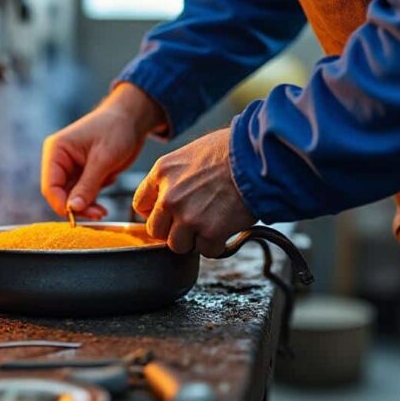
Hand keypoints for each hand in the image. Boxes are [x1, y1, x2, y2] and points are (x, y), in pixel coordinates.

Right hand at [41, 83, 166, 218]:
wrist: (131, 120)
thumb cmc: (116, 129)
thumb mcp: (103, 159)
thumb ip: (87, 185)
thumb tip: (73, 209)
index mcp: (56, 151)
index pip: (50, 186)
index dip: (61, 204)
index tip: (77, 215)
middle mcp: (59, 160)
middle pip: (59, 194)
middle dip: (77, 207)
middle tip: (97, 215)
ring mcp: (71, 169)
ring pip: (72, 198)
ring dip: (86, 206)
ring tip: (102, 211)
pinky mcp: (83, 174)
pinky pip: (82, 195)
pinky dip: (92, 202)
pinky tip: (103, 204)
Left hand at [133, 128, 255, 256]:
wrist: (259, 156)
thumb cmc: (232, 150)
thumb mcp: (191, 153)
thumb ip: (175, 177)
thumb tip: (172, 194)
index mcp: (162, 173)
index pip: (140, 205)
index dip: (155, 213)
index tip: (168, 214)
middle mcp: (170, 196)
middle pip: (156, 230)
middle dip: (173, 229)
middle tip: (193, 222)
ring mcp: (188, 216)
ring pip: (177, 245)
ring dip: (194, 239)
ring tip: (212, 222)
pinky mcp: (209, 232)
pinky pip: (206, 250)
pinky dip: (217, 244)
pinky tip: (226, 227)